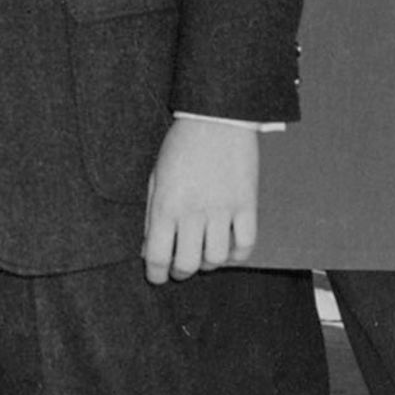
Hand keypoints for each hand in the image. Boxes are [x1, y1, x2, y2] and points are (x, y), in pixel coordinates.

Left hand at [141, 115, 258, 282]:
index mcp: (165, 205)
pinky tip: (229, 246)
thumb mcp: (155, 177)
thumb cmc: (181, 146)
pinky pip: (246, 244)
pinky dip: (237, 253)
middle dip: (181, 272)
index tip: (158, 277)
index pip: (157, 255)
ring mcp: (223, 209)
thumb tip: (146, 248)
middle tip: (180, 266)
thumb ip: (149, 214)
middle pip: (187, 263)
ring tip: (204, 254)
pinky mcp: (247, 204)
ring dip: (208, 263)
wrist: (217, 117)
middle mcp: (193, 212)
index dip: (156, 274)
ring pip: (217, 258)